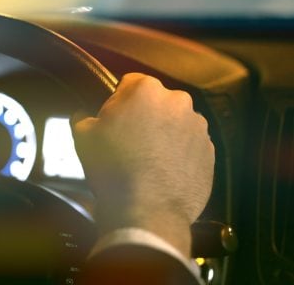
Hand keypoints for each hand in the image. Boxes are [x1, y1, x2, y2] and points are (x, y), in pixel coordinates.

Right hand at [73, 73, 213, 256]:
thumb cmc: (113, 169)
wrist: (147, 211)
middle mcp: (178, 101)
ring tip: (148, 161)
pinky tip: (163, 172)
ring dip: (164, 135)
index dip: (118, 101)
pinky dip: (179, 155)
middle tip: (129, 142)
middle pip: (157, 102)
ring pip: (175, 123)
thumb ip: (83, 117)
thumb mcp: (83, 137)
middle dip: (145, 116)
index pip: (130, 83)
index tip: (113, 121)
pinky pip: (190, 146)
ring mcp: (198, 127)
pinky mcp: (210, 152)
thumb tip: (83, 115)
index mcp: (146, 89)